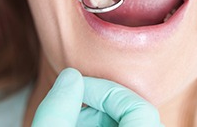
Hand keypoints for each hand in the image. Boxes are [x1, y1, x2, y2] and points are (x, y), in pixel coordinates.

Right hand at [32, 68, 163, 126]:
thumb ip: (56, 110)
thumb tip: (70, 76)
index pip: (140, 110)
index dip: (107, 92)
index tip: (78, 87)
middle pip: (133, 111)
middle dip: (99, 101)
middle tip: (72, 104)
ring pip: (128, 119)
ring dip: (99, 113)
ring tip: (74, 119)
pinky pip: (124, 125)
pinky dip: (103, 122)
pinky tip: (82, 125)